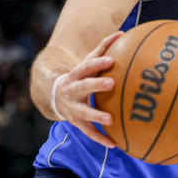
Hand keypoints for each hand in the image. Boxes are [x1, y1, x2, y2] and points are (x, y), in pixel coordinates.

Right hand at [53, 31, 122, 147]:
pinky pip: (89, 132)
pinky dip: (101, 138)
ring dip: (96, 115)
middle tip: (111, 83)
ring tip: (111, 119)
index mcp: (75, 74)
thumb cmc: (79, 76)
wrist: (55, 96)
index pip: (86, 66)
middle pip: (83, 87)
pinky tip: (114, 144)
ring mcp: (73, 108)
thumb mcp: (86, 62)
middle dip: (96, 85)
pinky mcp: (76, 122)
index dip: (97, 63)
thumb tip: (122, 33)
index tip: (112, 60)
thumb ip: (102, 48)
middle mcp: (72, 90)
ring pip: (84, 112)